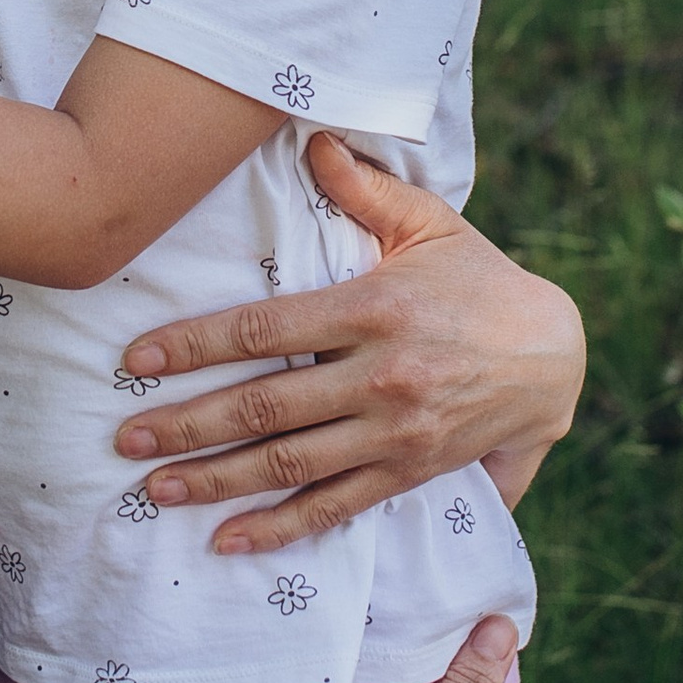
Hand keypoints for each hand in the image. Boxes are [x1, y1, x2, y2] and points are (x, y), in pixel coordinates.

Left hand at [114, 133, 584, 550]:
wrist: (557, 357)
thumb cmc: (481, 283)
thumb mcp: (431, 226)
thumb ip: (367, 191)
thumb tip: (315, 142)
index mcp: (374, 309)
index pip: (264, 330)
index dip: (194, 346)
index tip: (137, 360)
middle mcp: (380, 376)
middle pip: (264, 407)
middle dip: (186, 426)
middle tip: (125, 438)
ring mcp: (394, 432)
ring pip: (289, 464)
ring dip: (216, 480)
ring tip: (155, 489)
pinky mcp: (410, 473)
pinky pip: (335, 507)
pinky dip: (280, 529)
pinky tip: (228, 540)